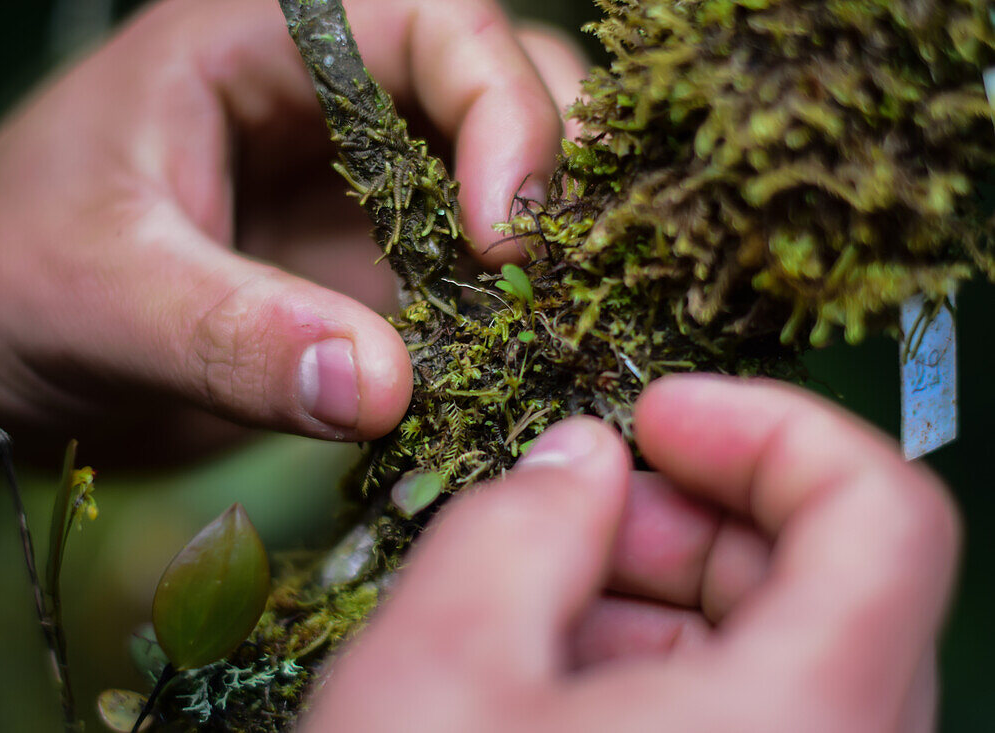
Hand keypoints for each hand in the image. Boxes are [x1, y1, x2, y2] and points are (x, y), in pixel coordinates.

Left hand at [0, 0, 586, 456]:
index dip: (501, 114)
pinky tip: (513, 372)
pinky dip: (505, 320)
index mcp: (264, 36)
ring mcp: (360, 190)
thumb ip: (232, 336)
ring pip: (505, 181)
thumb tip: (382, 388)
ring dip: (543, 253)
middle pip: (504, 86)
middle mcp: (334, 99)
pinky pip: (469, 281)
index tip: (504, 242)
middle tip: (552, 289)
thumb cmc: (4, 283)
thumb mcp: (102, 296)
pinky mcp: (369, 274)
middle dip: (550, 173)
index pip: (437, 23)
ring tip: (551, 335)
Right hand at [305, 375, 958, 732]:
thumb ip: (519, 524)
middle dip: (699, 518)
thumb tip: (582, 459)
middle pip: (838, 583)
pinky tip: (558, 695)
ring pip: (793, 661)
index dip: (774, 429)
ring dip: (671, 601)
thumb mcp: (434, 672)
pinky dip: (670, 683)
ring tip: (542, 613)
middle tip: (579, 512)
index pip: (885, 514)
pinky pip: (758, 731)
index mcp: (802, 729)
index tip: (658, 415)